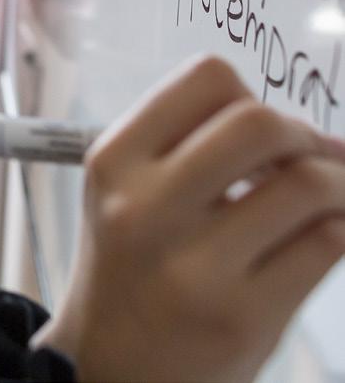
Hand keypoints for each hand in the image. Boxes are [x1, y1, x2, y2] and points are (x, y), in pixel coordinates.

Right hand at [32, 56, 344, 382]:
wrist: (112, 372)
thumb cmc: (133, 270)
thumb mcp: (128, 192)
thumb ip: (188, 147)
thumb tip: (305, 129)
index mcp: (114, 160)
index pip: (207, 79)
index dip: (250, 95)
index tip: (264, 128)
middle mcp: (146, 206)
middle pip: (258, 123)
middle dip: (302, 134)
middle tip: (310, 157)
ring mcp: (194, 266)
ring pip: (306, 184)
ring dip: (337, 182)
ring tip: (330, 198)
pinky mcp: (242, 318)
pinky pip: (326, 244)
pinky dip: (343, 227)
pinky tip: (329, 233)